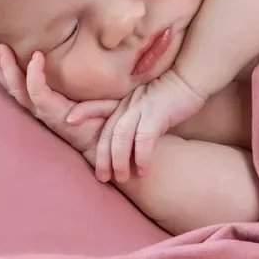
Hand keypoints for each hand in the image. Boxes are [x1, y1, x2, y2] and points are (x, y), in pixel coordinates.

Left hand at [0, 45, 118, 157]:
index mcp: (57, 111)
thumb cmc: (107, 126)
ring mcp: (39, 110)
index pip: (37, 91)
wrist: (100, 145)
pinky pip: (19, 92)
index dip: (34, 73)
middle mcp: (43, 112)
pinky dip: (8, 77)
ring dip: (1, 71)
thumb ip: (93, 111)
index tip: (37, 53)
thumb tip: (70, 117)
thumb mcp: (109, 114)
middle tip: (0, 47)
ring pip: (14, 91)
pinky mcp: (40, 107)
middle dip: (7, 68)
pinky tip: (1, 63)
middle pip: (18, 90)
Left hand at [93, 70, 208, 183]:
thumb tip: (127, 135)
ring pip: (121, 137)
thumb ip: (133, 113)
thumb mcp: (146, 101)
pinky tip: (144, 169)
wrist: (190, 80)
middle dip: (102, 156)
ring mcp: (141, 108)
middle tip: (102, 177)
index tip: (69, 121)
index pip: (98, 106)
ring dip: (119, 160)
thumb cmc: (170, 94)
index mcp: (124, 101)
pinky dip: (142, 156)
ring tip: (122, 178)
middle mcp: (128, 104)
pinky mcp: (156, 115)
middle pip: (107, 131)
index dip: (82, 112)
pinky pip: (144, 139)